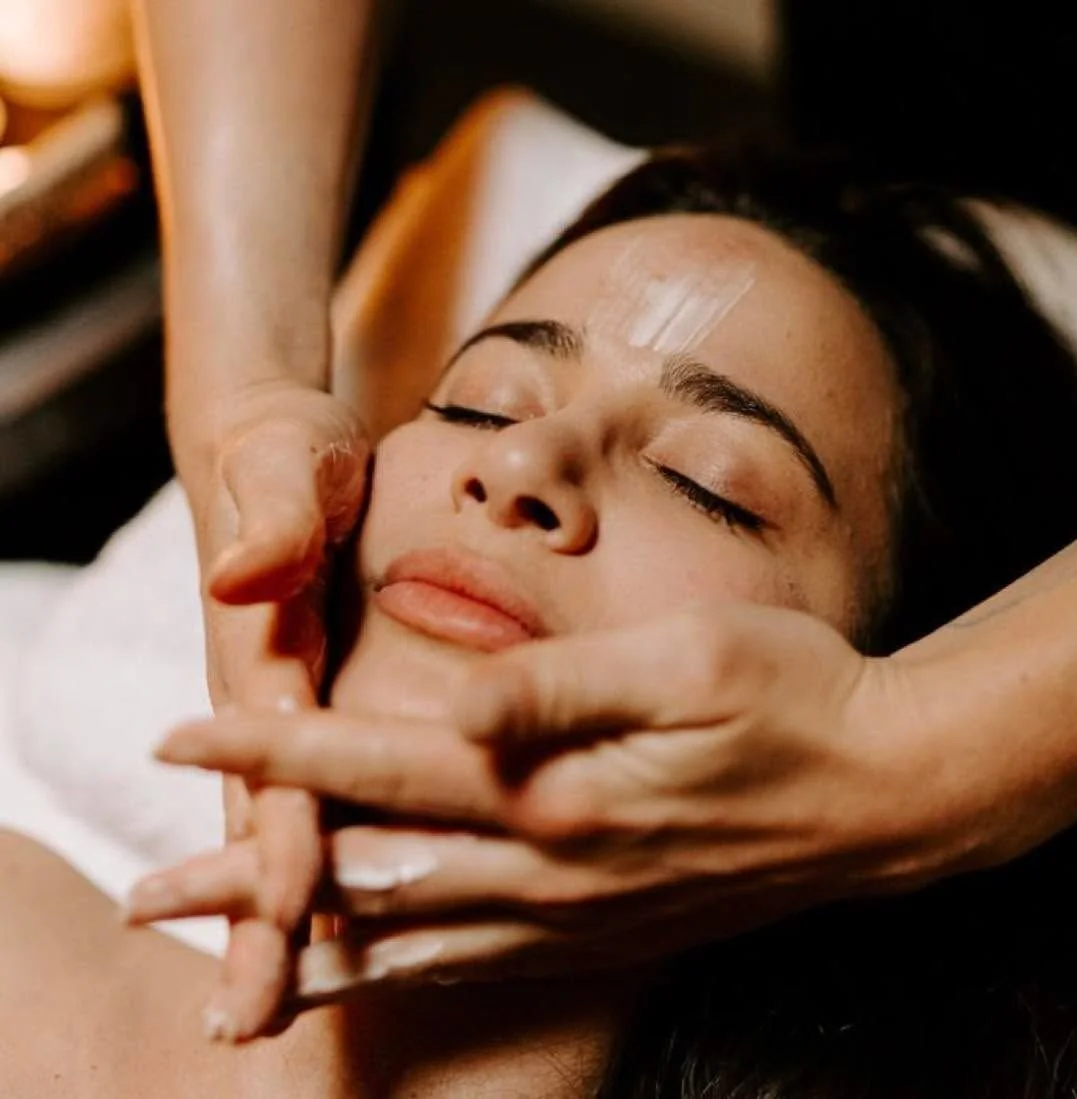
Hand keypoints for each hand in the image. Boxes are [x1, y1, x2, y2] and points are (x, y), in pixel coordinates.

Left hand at [144, 602, 1001, 1023]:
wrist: (883, 791)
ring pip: (407, 940)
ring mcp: (577, 913)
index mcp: (552, 786)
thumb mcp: (684, 660)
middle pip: (363, 875)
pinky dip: (399, 978)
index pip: (375, 767)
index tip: (179, 737)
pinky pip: (477, 968)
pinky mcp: (608, 932)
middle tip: (145, 892)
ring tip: (227, 962)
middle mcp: (548, 866)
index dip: (271, 750)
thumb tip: (458, 701)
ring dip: (303, 943)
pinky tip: (366, 982)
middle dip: (246, 879)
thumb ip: (561, 687)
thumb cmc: (789, 697)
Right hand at [183, 378, 368, 1039]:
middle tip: (253, 1025)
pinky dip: (313, 859)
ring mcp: (287, 706)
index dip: (281, 834)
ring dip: (275, 914)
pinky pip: (317, 792)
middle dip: (257, 919)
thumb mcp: (283, 469)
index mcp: (264, 654)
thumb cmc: (285, 457)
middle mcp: (269, 695)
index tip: (286, 912)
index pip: (274, 759)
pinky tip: (335, 910)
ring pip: (280, 823)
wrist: (277, 448)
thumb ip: (270, 522)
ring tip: (275, 1006)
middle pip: (262, 818)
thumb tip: (241, 580)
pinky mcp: (315, 700)